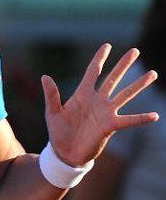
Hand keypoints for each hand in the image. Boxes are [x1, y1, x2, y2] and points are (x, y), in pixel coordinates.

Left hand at [41, 44, 158, 165]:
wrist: (65, 153)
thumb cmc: (58, 132)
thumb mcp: (52, 112)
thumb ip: (51, 95)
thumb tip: (45, 76)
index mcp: (82, 94)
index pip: (93, 71)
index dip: (99, 58)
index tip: (107, 45)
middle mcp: (97, 100)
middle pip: (113, 78)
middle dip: (123, 65)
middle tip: (135, 51)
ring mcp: (106, 112)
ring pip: (126, 95)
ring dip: (139, 85)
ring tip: (153, 73)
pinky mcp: (111, 126)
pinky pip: (129, 120)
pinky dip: (141, 118)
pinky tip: (154, 115)